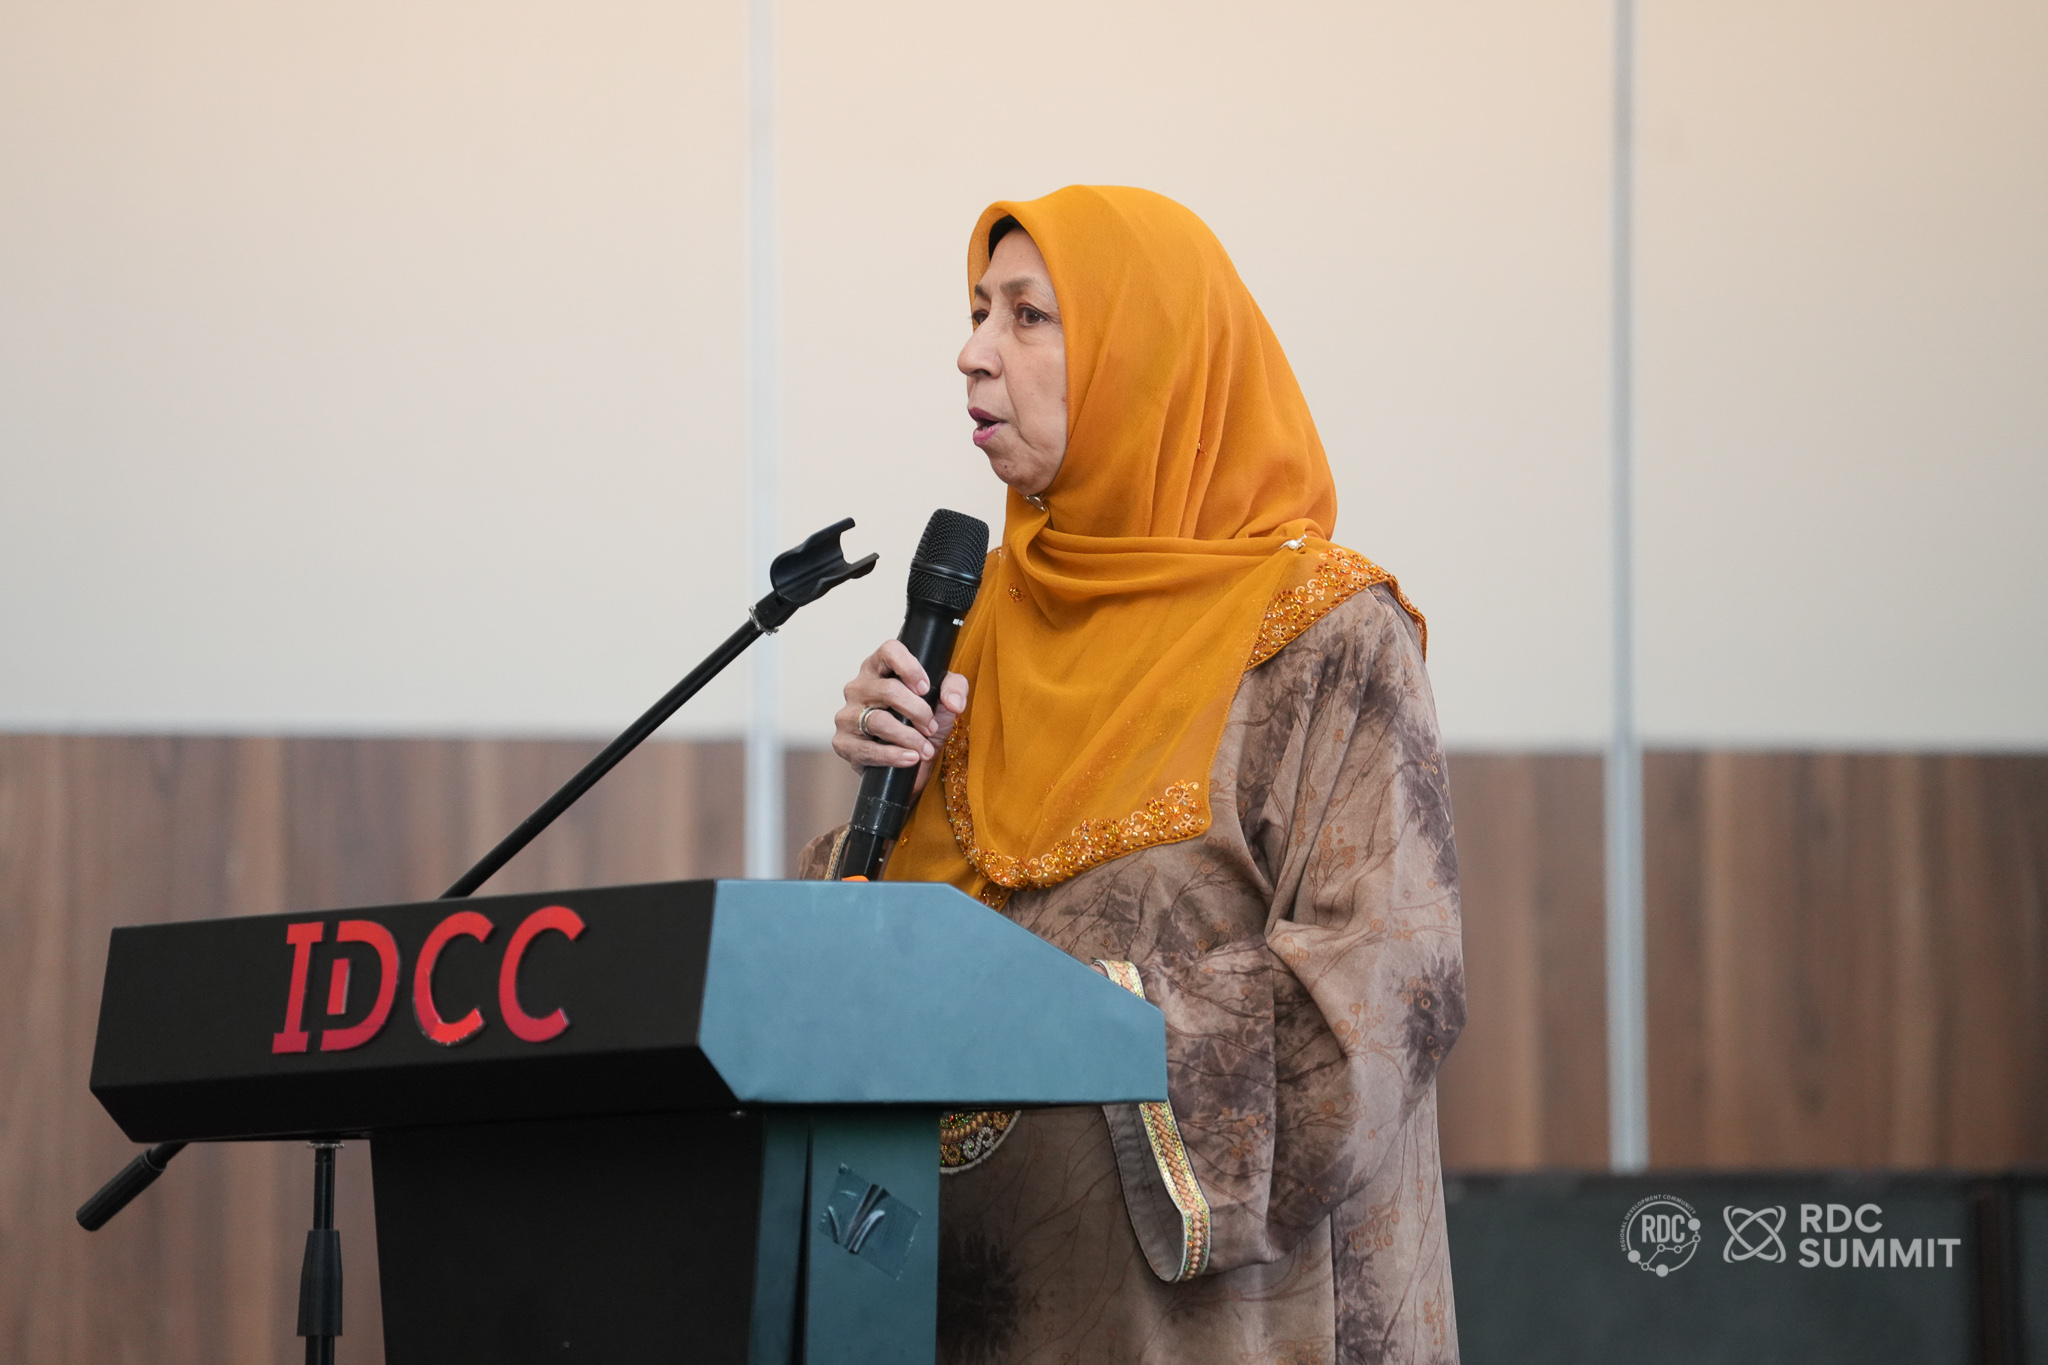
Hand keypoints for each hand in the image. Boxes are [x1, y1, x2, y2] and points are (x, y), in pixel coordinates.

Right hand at [833, 640, 969, 795]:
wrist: (906, 767)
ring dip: (909, 737)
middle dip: (918, 711)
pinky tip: (910, 759)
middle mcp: (858, 687)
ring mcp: (847, 715)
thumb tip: (954, 702)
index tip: (925, 688)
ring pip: (878, 721)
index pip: (889, 651)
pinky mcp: (843, 743)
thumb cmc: (920, 726)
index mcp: (879, 669)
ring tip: (925, 749)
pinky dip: (893, 756)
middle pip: (888, 689)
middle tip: (932, 727)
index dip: (909, 667)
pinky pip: (867, 749)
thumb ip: (955, 690)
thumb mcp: (943, 704)